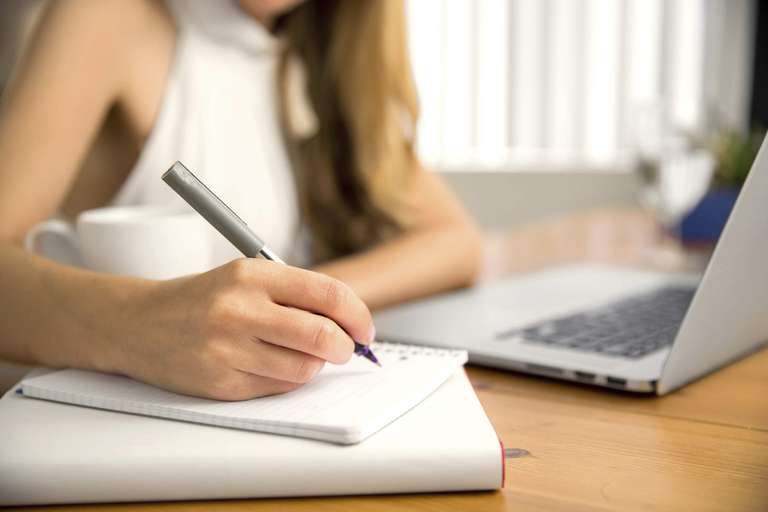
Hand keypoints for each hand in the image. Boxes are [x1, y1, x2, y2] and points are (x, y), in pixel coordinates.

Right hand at [113, 259, 374, 399]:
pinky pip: (278, 387)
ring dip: (314, 365)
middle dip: (345, 347)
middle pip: (322, 336)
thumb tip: (349, 322)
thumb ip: (294, 294)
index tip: (366, 329)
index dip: (358, 315)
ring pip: (305, 368)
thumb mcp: (244, 277)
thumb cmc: (201, 298)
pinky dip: (287, 379)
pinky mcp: (220, 382)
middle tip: (345, 348)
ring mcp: (228, 349)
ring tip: (297, 353)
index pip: (328, 294)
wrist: (136, 323)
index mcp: (251, 275)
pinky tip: (270, 364)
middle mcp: (239, 310)